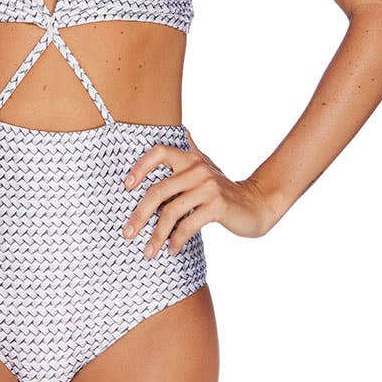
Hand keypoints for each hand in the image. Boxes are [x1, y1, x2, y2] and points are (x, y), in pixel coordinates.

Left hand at [122, 127, 281, 252]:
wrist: (255, 205)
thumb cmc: (223, 190)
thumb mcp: (206, 167)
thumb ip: (192, 151)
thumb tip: (183, 131)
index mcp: (191, 158)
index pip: (159, 152)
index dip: (140, 167)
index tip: (126, 187)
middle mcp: (198, 168)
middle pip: (158, 190)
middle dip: (139, 214)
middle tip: (128, 233)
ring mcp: (208, 187)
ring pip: (170, 212)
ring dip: (156, 235)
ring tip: (148, 251)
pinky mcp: (217, 206)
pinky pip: (187, 225)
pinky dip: (176, 241)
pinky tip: (172, 251)